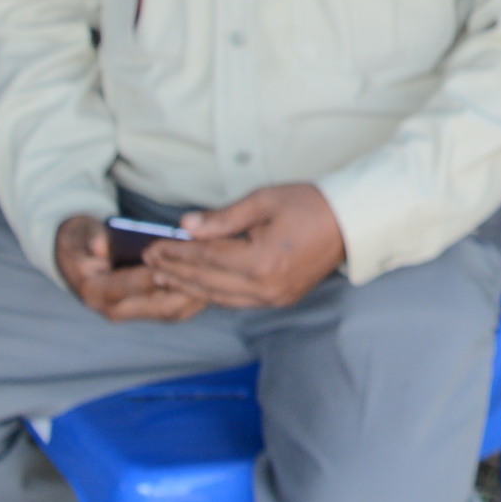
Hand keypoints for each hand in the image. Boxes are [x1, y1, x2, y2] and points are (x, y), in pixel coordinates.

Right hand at [56, 215, 210, 321]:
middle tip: (214, 271)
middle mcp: (116, 308)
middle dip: (189, 288)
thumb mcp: (80, 235)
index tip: (181, 262)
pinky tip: (217, 278)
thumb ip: (90, 239)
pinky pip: (178, 306)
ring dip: (198, 293)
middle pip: (161, 305)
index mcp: (97, 292)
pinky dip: (197, 294)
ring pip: (174, 310)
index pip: (133, 285)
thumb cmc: (81, 241)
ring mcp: (135, 312)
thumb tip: (100, 244)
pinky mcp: (150, 309)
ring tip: (222, 274)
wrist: (78, 257)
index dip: (158, 274)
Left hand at [145, 184, 346, 310]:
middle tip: (149, 263)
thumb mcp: (264, 200)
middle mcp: (266, 287)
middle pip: (208, 282)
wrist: (351, 223)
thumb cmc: (310, 204)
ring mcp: (274, 297)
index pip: (206, 258)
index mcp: (261, 260)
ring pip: (219, 297)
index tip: (152, 247)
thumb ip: (222, 218)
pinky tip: (197, 285)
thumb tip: (185, 226)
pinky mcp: (280, 300)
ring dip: (189, 287)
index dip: (176, 253)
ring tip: (164, 277)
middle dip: (176, 271)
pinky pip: (237, 301)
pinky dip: (213, 293)